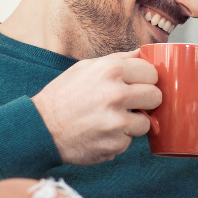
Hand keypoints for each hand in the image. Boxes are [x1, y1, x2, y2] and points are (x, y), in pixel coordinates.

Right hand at [32, 50, 161, 164]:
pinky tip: (101, 134)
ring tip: (111, 121)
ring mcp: (117, 121)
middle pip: (156, 97)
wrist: (40, 129)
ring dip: (132, 124)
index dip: (146, 81)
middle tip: (131, 105)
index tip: (138, 86)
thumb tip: (142, 53)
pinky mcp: (115, 144)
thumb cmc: (63, 96)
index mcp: (111, 70)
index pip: (152, 73)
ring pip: (146, 123)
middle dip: (146, 102)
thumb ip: (117, 60)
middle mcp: (116, 93)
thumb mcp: (85, 68)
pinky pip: (129, 142)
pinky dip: (118, 140)